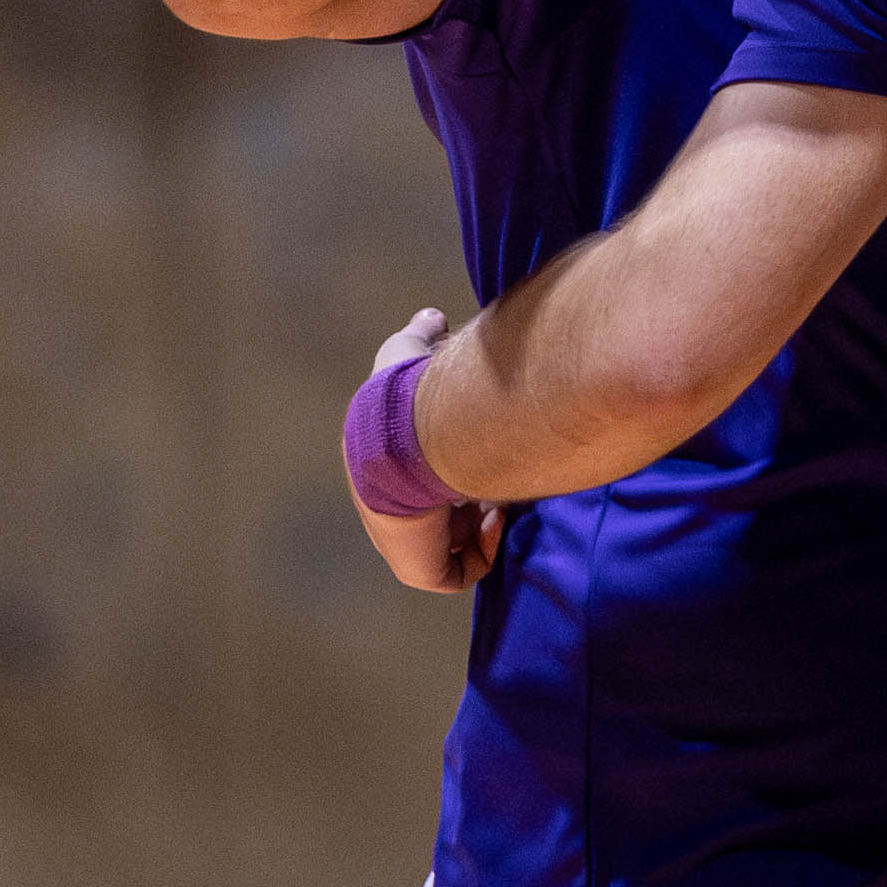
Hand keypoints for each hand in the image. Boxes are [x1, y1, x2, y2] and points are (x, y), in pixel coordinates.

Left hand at [358, 309, 500, 594]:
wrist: (403, 437)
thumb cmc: (409, 394)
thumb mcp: (409, 350)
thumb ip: (420, 334)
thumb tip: (432, 315)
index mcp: (383, 465)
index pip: (423, 473)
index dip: (459, 461)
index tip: (486, 444)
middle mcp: (390, 508)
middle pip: (441, 511)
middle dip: (476, 494)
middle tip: (503, 473)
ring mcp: (402, 542)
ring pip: (453, 541)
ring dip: (482, 521)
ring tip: (502, 496)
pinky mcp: (416, 567)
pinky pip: (457, 571)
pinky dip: (482, 548)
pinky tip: (493, 518)